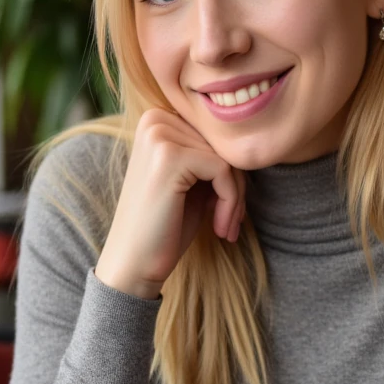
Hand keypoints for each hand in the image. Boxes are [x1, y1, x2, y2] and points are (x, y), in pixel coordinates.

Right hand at [94, 109, 246, 298]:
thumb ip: (211, 156)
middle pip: (222, 145)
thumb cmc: (165, 225)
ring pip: (227, 158)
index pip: (215, 137)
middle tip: (231, 222)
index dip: (230, 174)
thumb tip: (249, 145)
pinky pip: (224, 171)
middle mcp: (155, 120)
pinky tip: (219, 228)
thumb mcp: (192, 182)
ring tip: (226, 227)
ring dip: (235, 198)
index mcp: (157, 120)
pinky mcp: (170, 156)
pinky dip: (230, 203)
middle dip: (235, 187)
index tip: (230, 208)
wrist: (134, 262)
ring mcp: (159, 135)